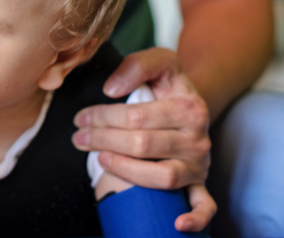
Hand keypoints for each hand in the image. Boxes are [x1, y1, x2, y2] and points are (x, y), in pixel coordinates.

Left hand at [72, 47, 213, 230]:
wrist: (193, 104)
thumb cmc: (169, 85)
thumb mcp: (160, 62)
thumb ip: (136, 65)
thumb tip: (111, 89)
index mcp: (188, 107)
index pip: (135, 116)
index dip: (102, 117)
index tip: (81, 118)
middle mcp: (197, 138)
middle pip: (142, 146)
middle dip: (102, 140)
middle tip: (79, 137)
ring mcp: (198, 164)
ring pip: (161, 177)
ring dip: (124, 171)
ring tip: (99, 159)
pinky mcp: (199, 183)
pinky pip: (203, 206)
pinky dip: (194, 218)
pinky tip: (176, 223)